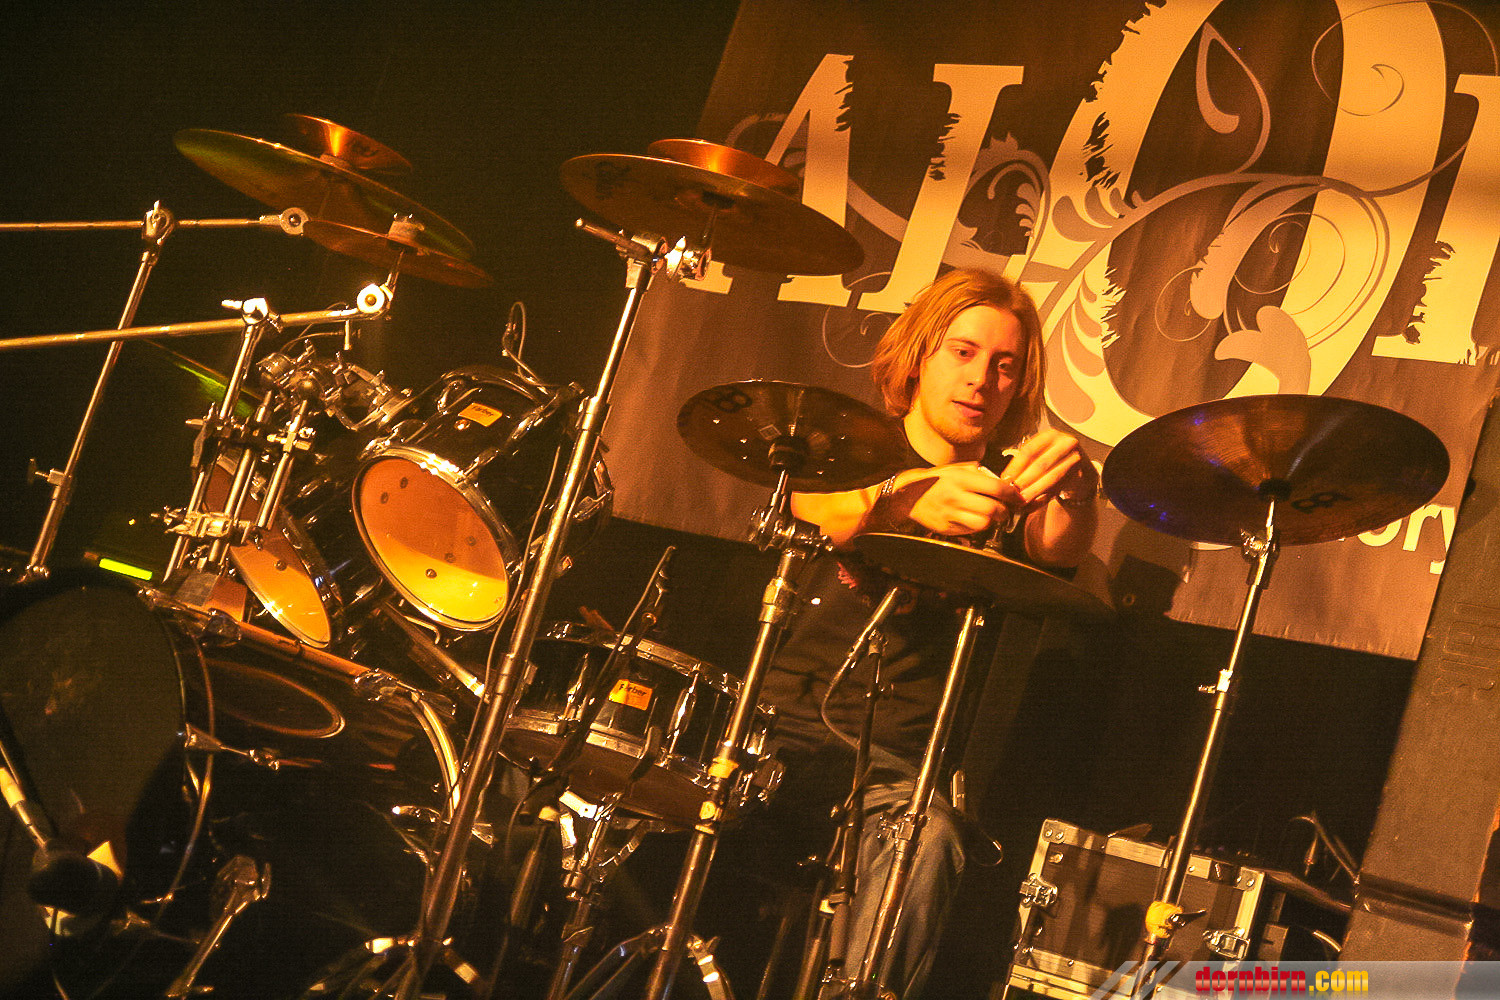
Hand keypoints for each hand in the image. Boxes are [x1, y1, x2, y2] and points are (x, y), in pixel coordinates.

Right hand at [897, 462, 1025, 536]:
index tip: (1017, 496)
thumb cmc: (936, 480)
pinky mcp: (947, 528)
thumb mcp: (956, 469)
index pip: (996, 488)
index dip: (1011, 494)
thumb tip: (1001, 481)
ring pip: (983, 523)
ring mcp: (950, 514)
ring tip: (991, 515)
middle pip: (992, 509)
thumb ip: (979, 473)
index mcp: (960, 479)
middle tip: (1005, 508)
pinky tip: (975, 519)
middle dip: (1004, 511)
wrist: (908, 496)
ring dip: (992, 520)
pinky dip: (977, 526)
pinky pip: (970, 531)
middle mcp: (956, 496)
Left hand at [997, 429, 1094, 510]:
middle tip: (1012, 493)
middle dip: (1025, 481)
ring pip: (1052, 477)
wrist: (1081, 469)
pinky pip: (1059, 487)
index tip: (1006, 479)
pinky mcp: (1081, 473)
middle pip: (1041, 464)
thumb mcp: (1040, 456)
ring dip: (1034, 491)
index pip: (1029, 450)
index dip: (1016, 466)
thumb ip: (1025, 464)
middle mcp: (1065, 443)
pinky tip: (1033, 504)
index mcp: (1050, 435)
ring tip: (1022, 501)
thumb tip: (1005, 480)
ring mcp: (1076, 457)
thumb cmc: (1054, 462)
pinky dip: (1044, 498)